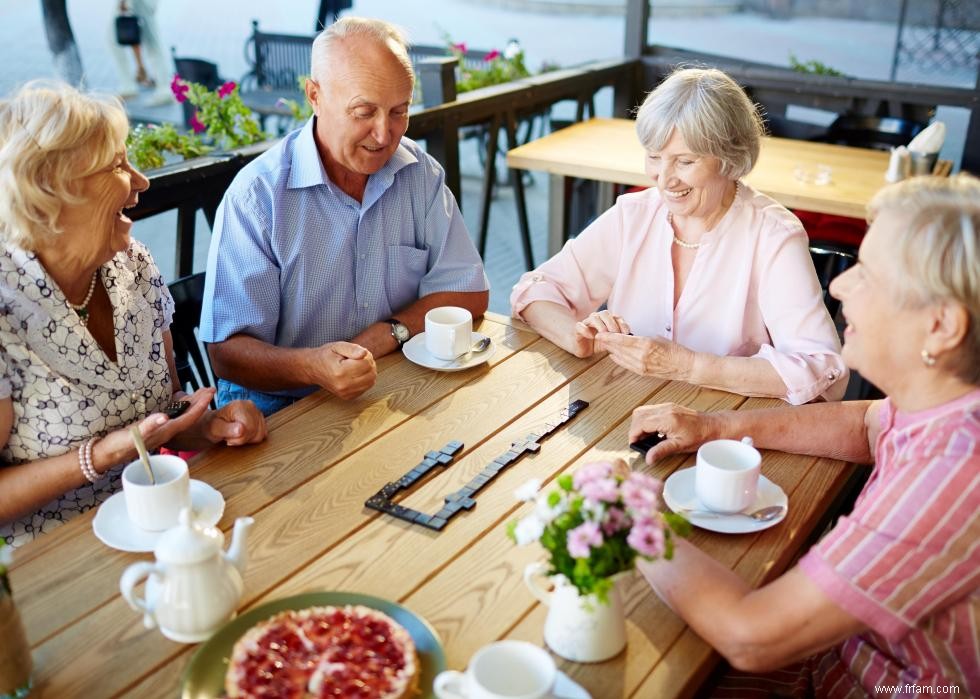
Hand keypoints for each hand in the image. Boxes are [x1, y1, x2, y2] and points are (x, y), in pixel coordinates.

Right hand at [94, 388, 214, 469]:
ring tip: (201, 392)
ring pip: (183, 417)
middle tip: (211, 388)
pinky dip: (180, 407)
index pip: (189, 418)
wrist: (107, 455)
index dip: (201, 406)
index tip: (211, 393)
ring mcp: (162, 431)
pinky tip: (181, 403)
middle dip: (201, 403)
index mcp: (165, 432)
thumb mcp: (132, 435)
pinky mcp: (155, 429)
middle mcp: (167, 432)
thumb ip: (149, 426)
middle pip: (190, 417)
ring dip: (193, 404)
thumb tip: (165, 417)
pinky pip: (173, 417)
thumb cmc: (119, 445)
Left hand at [203, 400, 266, 445]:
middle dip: (243, 439)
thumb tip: (242, 430)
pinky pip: (263, 434)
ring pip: (261, 434)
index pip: (249, 428)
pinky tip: (243, 434)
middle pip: (256, 431)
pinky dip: (253, 437)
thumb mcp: (215, 429)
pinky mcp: (260, 417)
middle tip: (230, 437)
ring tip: (236, 435)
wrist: (213, 422)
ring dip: (248, 439)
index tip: (227, 438)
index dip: (239, 439)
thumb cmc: (212, 426)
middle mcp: (250, 405)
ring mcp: (256, 410)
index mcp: (238, 406)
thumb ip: (227, 429)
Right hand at [311, 341, 376, 399]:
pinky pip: (366, 387)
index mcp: (340, 372)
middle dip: (369, 363)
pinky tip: (355, 374)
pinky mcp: (349, 397)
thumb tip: (365, 354)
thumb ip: (352, 348)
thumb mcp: (337, 346)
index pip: (366, 363)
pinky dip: (365, 379)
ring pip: (371, 381)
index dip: (366, 355)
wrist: (313, 369)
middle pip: (371, 374)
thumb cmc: (326, 356)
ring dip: (368, 372)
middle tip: (358, 358)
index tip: (357, 353)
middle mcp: (343, 386)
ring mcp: (346, 393)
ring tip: (357, 365)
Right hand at [572, 311, 630, 357]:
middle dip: (612, 323)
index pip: (616, 317)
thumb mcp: (611, 342)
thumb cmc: (598, 343)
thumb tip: (630, 340)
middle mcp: (597, 318)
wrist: (583, 348)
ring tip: (604, 334)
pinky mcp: (577, 329)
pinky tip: (591, 336)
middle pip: (605, 314)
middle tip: (616, 333)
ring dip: (601, 325)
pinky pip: (580, 326)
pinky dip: (585, 330)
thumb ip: (618, 338)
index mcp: (607, 320)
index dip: (622, 324)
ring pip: (594, 318)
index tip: (627, 333)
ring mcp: (587, 322)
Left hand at [596, 333, 694, 380]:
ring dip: (611, 350)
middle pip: (618, 349)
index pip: (621, 340)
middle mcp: (640, 356)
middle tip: (599, 336)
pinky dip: (618, 359)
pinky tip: (613, 355)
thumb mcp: (656, 338)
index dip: (609, 337)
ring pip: (620, 357)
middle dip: (607, 343)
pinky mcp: (642, 372)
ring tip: (604, 344)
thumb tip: (630, 338)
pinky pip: (626, 365)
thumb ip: (641, 338)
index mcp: (645, 345)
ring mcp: (640, 366)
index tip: (600, 333)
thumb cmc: (674, 350)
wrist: (684, 366)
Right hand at [628, 403, 719, 464]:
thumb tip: (648, 459)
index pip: (641, 423)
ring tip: (644, 437)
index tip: (633, 444)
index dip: (634, 434)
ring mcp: (667, 406)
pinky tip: (652, 431)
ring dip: (639, 423)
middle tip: (638, 441)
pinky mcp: (668, 407)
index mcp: (667, 419)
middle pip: (639, 415)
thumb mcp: (680, 446)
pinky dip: (646, 420)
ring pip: (643, 411)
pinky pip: (650, 410)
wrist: (713, 426)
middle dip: (634, 428)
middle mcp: (665, 409)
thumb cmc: (700, 436)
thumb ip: (661, 451)